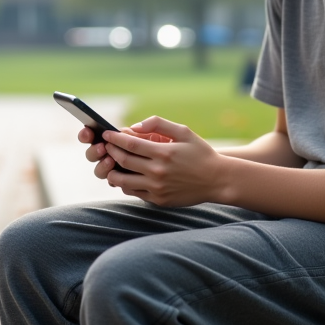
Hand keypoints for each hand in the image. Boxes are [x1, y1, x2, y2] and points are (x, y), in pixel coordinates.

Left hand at [100, 116, 227, 206]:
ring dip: (113, 171)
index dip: (114, 138)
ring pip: (123, 180)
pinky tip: (126, 176)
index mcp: (163, 152)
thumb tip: (134, 126)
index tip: (106, 134)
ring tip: (111, 164)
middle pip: (123, 160)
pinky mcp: (158, 200)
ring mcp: (157, 188)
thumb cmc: (200, 153)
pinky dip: (125, 184)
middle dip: (110, 151)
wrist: (217, 180)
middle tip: (106, 146)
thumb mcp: (184, 131)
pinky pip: (133, 192)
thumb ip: (158, 124)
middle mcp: (158, 171)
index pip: (129, 144)